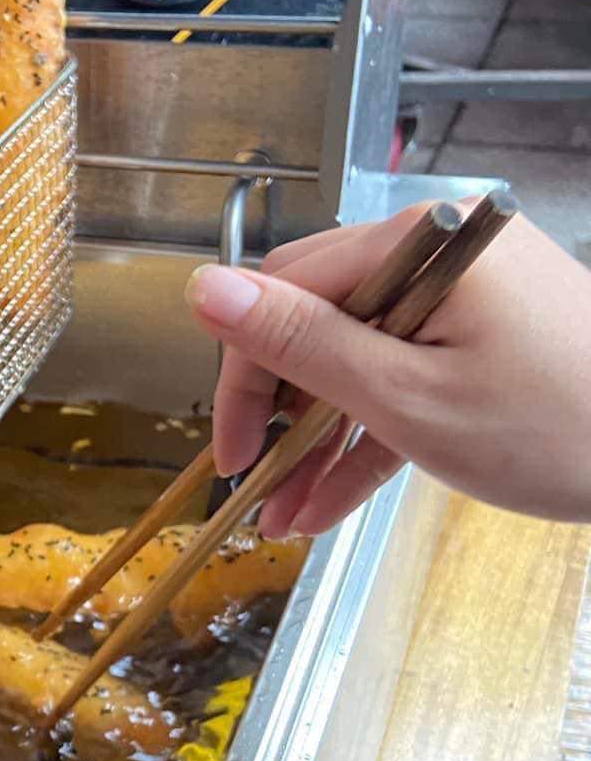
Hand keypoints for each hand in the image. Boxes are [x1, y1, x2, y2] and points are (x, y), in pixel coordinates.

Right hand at [184, 204, 590, 536]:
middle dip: (278, 414)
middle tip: (256, 485)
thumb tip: (207, 290)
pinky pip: (405, 375)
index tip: (230, 449)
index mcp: (417, 246)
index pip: (285, 294)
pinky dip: (368, 433)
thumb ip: (301, 344)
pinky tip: (330, 498)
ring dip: (317, 437)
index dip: (244, 378)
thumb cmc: (566, 428)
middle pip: (316, 323)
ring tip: (288, 514)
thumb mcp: (408, 397)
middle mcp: (438, 253)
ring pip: (357, 359)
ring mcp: (466, 294)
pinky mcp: (487, 333)